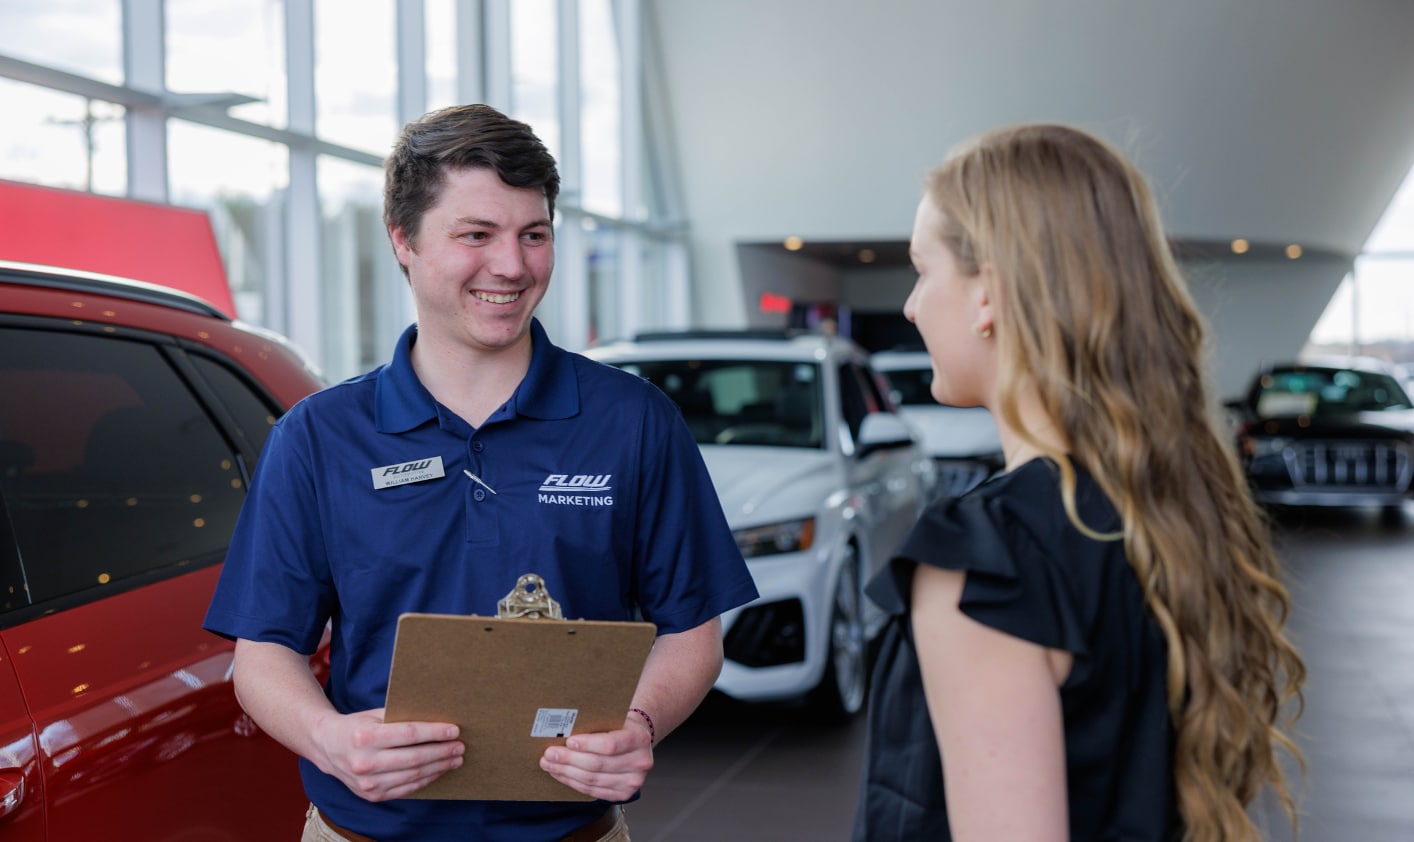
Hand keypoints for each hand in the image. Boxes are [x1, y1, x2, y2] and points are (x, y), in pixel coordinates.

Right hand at [309, 707, 464, 801]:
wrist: (327, 747)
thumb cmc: (357, 725)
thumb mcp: (374, 715)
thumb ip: (401, 717)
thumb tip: (437, 717)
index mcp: (365, 737)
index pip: (409, 734)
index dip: (435, 733)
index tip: (455, 730)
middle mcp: (364, 762)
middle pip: (414, 758)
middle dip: (442, 752)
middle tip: (460, 746)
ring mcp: (367, 783)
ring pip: (412, 776)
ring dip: (439, 768)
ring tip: (455, 759)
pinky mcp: (371, 795)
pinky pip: (406, 789)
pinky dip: (425, 779)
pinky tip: (438, 771)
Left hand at [539, 713, 653, 801]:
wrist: (637, 741)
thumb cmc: (621, 726)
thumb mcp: (614, 718)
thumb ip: (595, 724)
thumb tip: (562, 729)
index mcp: (639, 738)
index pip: (610, 744)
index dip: (587, 744)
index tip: (568, 741)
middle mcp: (640, 762)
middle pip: (597, 764)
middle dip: (569, 759)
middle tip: (550, 754)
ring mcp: (632, 781)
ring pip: (592, 779)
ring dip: (567, 773)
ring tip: (550, 764)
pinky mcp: (623, 794)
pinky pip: (593, 791)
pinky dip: (574, 783)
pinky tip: (562, 774)